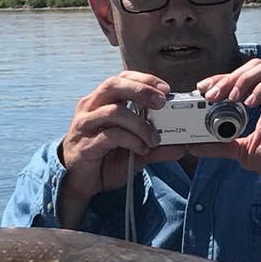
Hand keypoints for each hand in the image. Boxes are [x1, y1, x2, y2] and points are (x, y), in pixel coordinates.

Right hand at [57, 72, 169, 227]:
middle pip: (114, 85)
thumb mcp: (135, 150)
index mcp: (101, 101)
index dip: (144, 80)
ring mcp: (85, 125)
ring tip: (154, 139)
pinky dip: (131, 140)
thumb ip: (156, 146)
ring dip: (140, 124)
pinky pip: (110, 135)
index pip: (122, 78)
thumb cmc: (104, 159)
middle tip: (162, 103)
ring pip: (114, 111)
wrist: (79, 182)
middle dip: (141, 91)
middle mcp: (91, 108)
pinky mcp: (85, 143)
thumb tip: (181, 146)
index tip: (165, 89)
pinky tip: (140, 149)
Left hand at [196, 59, 260, 187]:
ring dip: (247, 79)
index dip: (222, 78)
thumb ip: (221, 145)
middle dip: (230, 78)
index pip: (243, 76)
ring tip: (231, 98)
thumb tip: (193, 145)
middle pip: (255, 66)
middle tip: (212, 95)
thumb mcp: (245, 151)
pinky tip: (250, 103)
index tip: (202, 89)